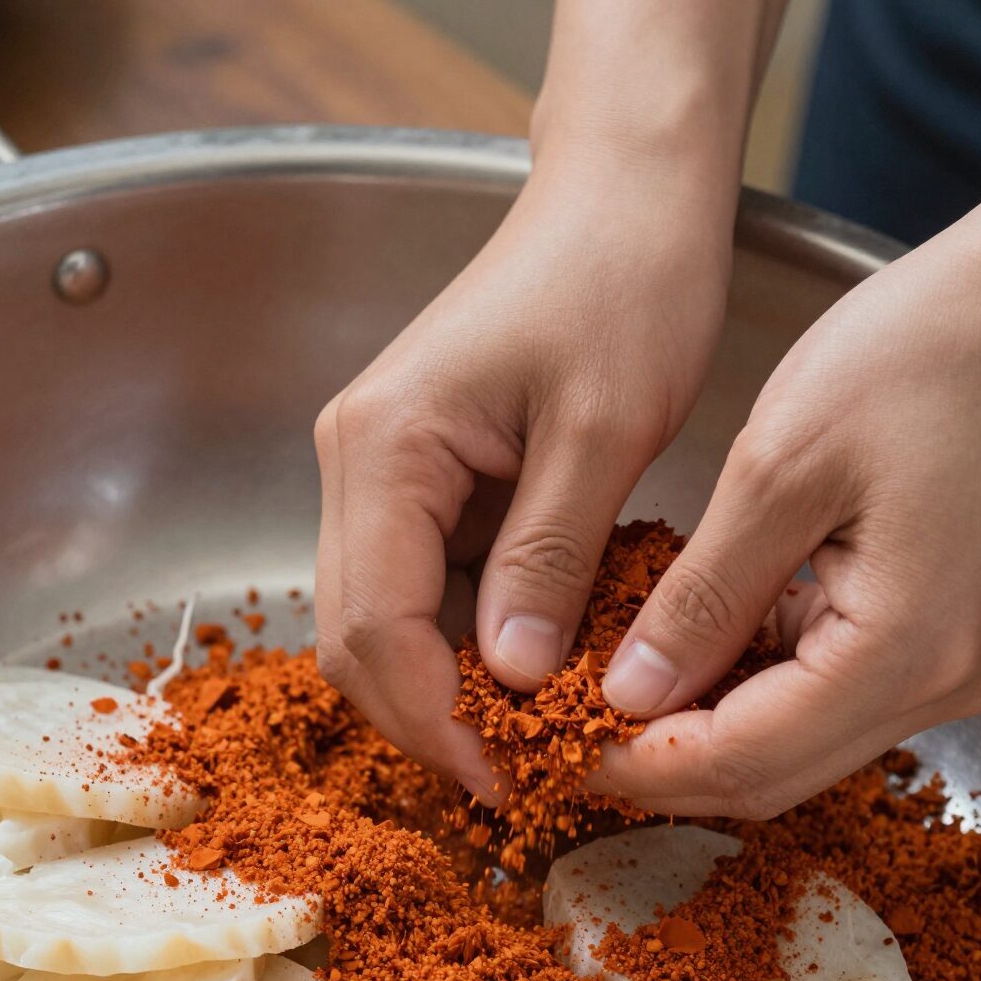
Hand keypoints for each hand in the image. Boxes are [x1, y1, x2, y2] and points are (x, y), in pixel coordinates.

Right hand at [314, 154, 733, 799]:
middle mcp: (359, 464)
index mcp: (384, 447)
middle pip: (356, 638)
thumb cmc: (621, 280)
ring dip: (448, 688)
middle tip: (515, 776)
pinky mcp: (424, 481)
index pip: (375, 627)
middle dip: (427, 718)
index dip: (432, 720)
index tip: (504, 782)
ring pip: (386, 622)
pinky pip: (426, 589)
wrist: (623, 198)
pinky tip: (536, 669)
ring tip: (533, 736)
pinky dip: (471, 643)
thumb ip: (546, 558)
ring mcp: (384, 473)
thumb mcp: (601, 428)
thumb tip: (508, 681)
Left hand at [592, 184, 980, 817]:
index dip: (642, 766)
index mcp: (908, 648)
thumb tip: (628, 695)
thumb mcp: (780, 469)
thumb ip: (702, 598)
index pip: (746, 760)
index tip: (559, 745)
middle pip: (774, 776)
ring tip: (614, 689)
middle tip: (569, 730)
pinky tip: (691, 648)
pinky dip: (752, 688)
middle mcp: (943, 683)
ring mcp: (953, 667)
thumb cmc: (922, 353)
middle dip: (665, 765)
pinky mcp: (946, 638)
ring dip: (703, 731)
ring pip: (798, 746)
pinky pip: (829, 696)